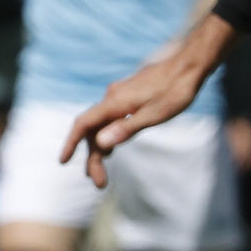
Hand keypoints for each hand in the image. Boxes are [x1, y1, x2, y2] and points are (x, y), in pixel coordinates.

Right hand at [59, 17, 235, 186]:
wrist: (187, 67)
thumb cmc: (174, 92)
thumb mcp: (154, 115)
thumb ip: (126, 129)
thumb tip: (100, 144)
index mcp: (114, 102)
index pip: (84, 124)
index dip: (71, 143)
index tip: (63, 162)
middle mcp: (112, 98)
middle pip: (93, 129)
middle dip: (93, 157)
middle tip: (99, 183)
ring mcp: (119, 96)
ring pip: (102, 124)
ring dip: (100, 147)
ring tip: (103, 170)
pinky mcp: (128, 96)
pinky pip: (110, 118)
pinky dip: (108, 135)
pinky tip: (112, 146)